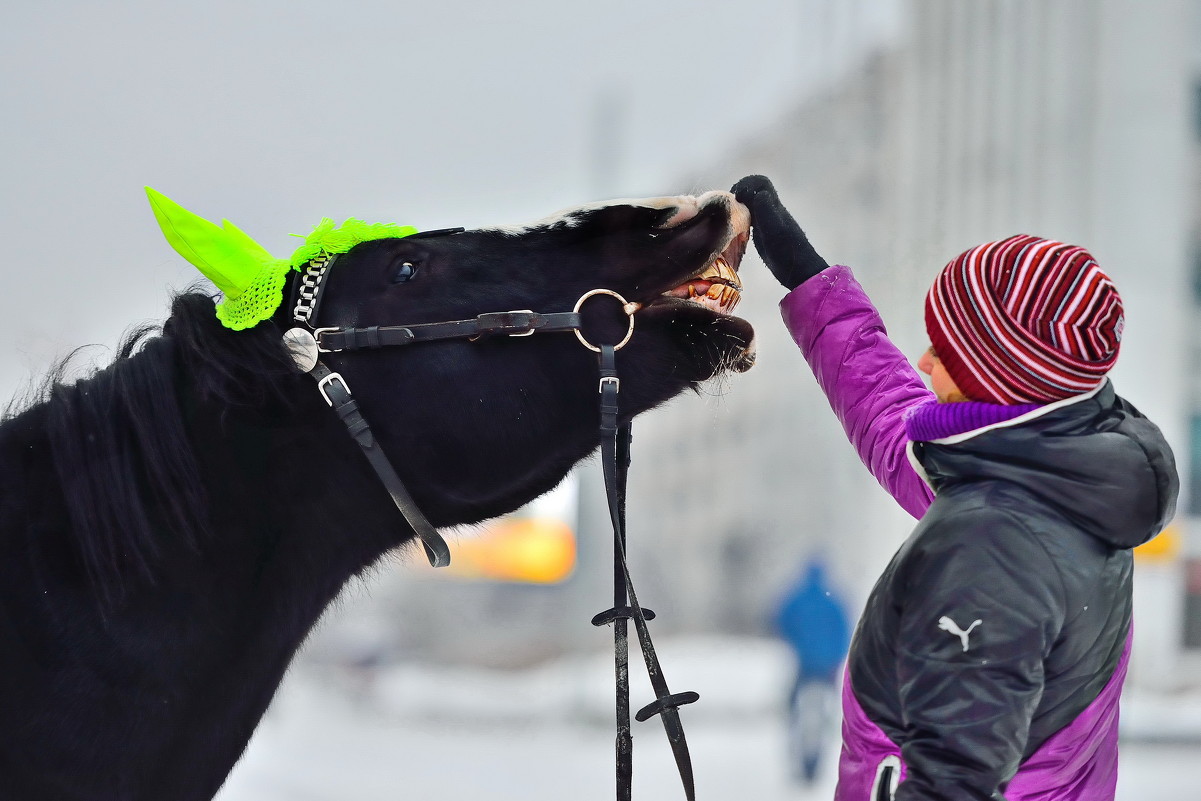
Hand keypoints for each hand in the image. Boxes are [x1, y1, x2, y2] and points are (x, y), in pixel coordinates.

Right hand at [730, 175, 827, 289]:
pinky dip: (741, 219)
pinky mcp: (764, 233)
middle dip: (740, 194)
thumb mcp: (775, 231)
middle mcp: (770, 210)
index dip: (747, 184)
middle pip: (754, 191)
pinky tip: (735, 230)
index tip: (736, 197)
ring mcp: (767, 221)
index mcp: (774, 206)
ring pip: (751, 205)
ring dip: (739, 206)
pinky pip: (751, 218)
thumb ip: (767, 212)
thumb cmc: (787, 252)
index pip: (761, 183)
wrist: (799, 271)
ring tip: (729, 217)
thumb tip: (759, 193)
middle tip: (728, 207)